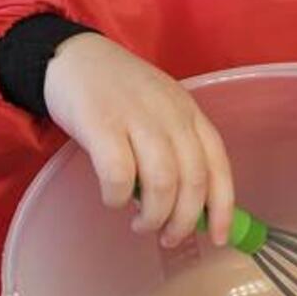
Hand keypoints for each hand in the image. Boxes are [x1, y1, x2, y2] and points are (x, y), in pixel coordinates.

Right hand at [43, 33, 233, 245]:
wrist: (73, 56)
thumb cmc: (119, 92)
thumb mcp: (161, 111)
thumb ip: (177, 149)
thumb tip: (187, 207)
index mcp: (190, 114)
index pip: (219, 165)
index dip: (223, 208)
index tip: (219, 238)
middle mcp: (171, 115)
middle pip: (193, 180)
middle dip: (184, 220)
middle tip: (170, 238)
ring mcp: (137, 117)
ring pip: (163, 182)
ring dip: (155, 216)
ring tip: (142, 225)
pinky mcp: (101, 123)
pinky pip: (119, 174)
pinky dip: (119, 197)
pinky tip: (113, 200)